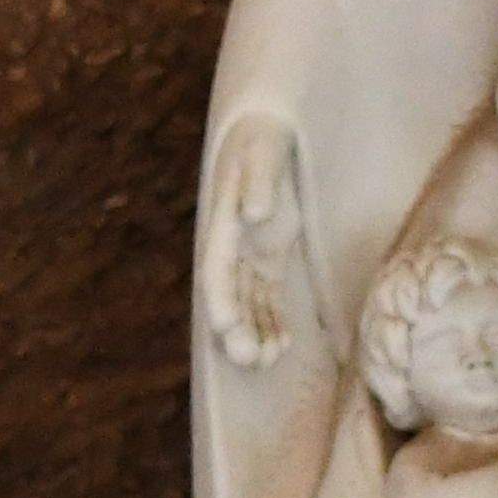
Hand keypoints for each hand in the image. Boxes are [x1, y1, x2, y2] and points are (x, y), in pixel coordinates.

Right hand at [204, 115, 304, 369]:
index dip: (220, 299)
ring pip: (249, 303)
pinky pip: (268, 297)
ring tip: (266, 363)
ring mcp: (250, 256)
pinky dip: (273, 321)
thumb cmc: (262, 140)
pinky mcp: (269, 259)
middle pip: (230, 295)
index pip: (216, 268)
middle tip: (248, 360)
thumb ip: (260, 183)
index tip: (224, 327)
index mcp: (223, 223)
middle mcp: (232, 246)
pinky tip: (281, 346)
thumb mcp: (263, 153)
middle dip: (237, 329)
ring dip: (255, 333)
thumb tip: (253, 215)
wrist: (266, 134)